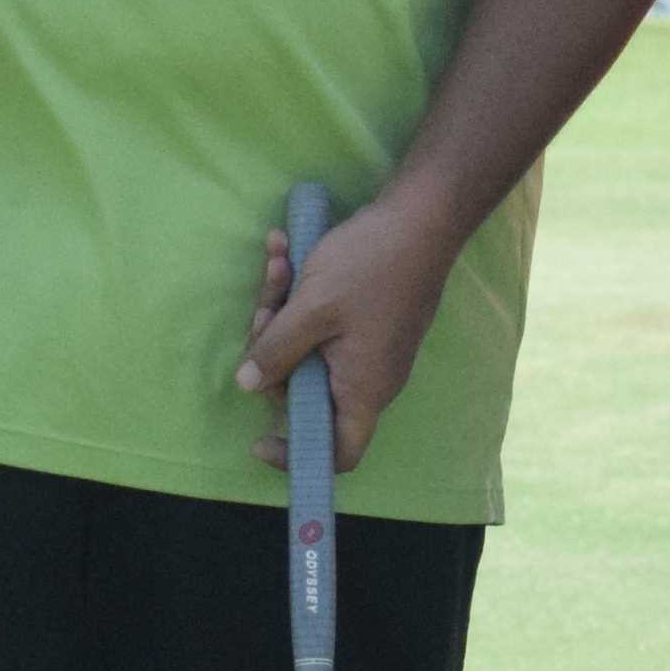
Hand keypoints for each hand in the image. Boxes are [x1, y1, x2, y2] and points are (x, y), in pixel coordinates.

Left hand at [233, 184, 467, 476]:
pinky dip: (301, 294)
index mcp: (363, 389)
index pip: (338, 452)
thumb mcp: (311, 309)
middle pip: (306, 390)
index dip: (297, 455)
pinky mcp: (367, 320)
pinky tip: (283, 249)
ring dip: (283, 309)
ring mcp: (370, 348)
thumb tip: (247, 386)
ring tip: (278, 261)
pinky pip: (323, 323)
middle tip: (264, 309)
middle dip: (274, 350)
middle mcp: (370, 377)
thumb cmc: (370, 266)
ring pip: (309, 349)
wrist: (422, 215)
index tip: (258, 440)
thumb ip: (275, 351)